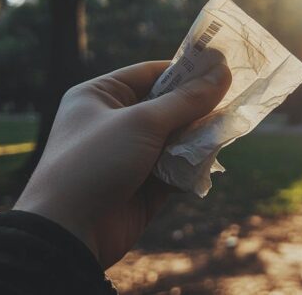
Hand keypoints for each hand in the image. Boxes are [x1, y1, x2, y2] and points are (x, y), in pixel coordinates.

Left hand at [14, 60, 230, 267]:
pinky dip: (192, 165)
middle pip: (167, 106)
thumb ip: (186, 100)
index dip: (186, 70)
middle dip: (197, 107)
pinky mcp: (143, 185)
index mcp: (99, 96)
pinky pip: (176, 167)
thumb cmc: (95, 163)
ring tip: (224, 131)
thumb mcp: (142, 123)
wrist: (68, 233)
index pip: (150, 73)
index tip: (223, 68)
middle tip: (232, 101)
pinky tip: (210, 161)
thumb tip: (224, 73)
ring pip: (176, 138)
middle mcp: (113, 122)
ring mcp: (129, 155)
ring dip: (197, 137)